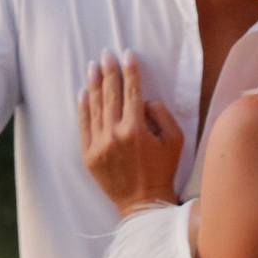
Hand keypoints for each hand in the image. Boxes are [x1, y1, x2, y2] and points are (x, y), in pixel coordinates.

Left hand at [77, 50, 183, 213]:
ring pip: (95, 107)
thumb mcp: (175, 140)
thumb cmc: (163, 170)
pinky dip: (82, 108)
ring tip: (92, 66)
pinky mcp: (88, 155)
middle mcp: (114, 134)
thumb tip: (142, 101)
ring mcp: (99, 145)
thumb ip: (160, 114)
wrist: (143, 203)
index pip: (132, 92)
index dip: (130, 72)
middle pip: (110, 95)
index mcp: (136, 129)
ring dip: (93, 85)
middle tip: (106, 54)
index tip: (127, 55)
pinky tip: (82, 93)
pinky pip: (84, 126)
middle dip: (109, 72)